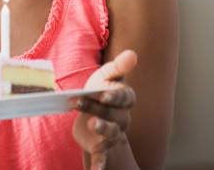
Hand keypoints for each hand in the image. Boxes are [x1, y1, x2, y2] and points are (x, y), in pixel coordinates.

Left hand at [72, 50, 136, 169]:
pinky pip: (104, 158)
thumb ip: (119, 66)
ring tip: (91, 124)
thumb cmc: (99, 90)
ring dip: (102, 129)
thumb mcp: (106, 76)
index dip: (115, 96)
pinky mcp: (102, 148)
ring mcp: (113, 134)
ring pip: (111, 133)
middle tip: (80, 101)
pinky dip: (101, 166)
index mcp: (125, 98)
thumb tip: (133, 53)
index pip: (125, 97)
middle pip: (114, 113)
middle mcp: (123, 117)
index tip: (104, 93)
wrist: (91, 116)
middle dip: (98, 108)